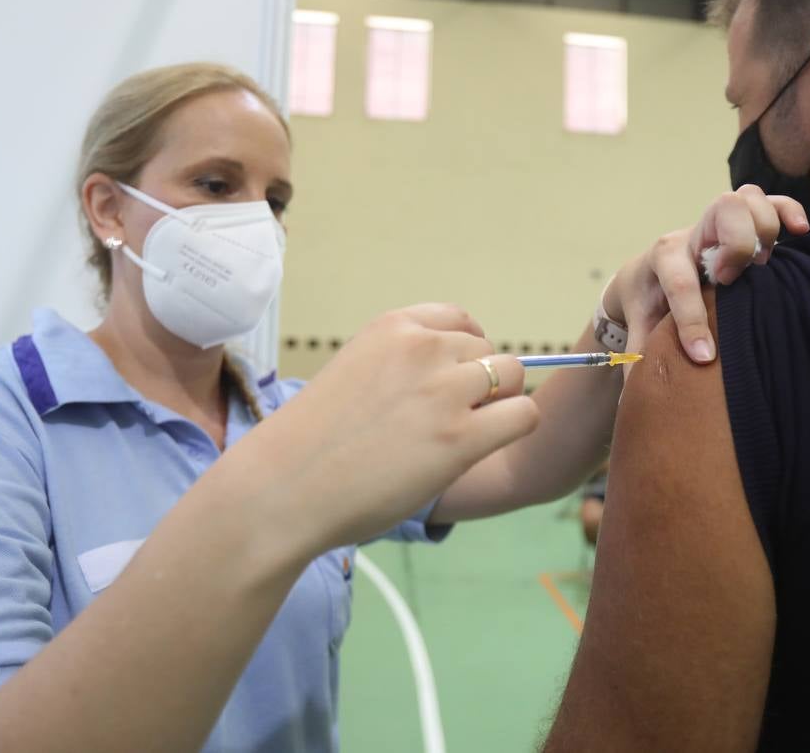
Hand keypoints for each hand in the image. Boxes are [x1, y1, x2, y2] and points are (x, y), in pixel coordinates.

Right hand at [252, 303, 539, 549]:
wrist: (285, 487)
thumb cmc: (313, 443)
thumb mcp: (354, 371)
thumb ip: (401, 364)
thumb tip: (457, 374)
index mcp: (393, 328)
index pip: (459, 321)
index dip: (465, 354)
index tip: (451, 383)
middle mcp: (423, 349)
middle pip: (488, 354)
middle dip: (479, 386)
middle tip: (446, 424)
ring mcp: (444, 391)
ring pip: (513, 377)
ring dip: (498, 406)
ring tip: (460, 439)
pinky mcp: (461, 438)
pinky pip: (524, 415)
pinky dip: (514, 429)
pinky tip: (481, 449)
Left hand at [605, 186, 808, 363]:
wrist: (645, 271)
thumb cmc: (647, 301)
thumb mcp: (639, 325)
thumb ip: (640, 354)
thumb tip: (636, 396)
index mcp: (664, 257)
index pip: (679, 282)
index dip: (692, 321)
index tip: (703, 356)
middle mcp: (693, 233)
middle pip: (723, 209)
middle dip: (736, 245)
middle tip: (732, 281)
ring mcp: (719, 222)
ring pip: (748, 198)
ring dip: (762, 228)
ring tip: (760, 265)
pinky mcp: (742, 221)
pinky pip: (773, 201)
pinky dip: (789, 211)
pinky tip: (800, 232)